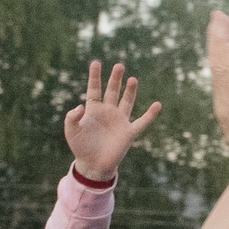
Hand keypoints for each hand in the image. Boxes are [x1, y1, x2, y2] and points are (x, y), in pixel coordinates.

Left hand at [63, 61, 163, 182]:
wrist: (93, 165)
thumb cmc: (80, 147)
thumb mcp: (71, 131)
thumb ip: (72, 117)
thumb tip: (80, 106)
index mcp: (93, 109)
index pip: (94, 89)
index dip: (95, 77)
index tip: (96, 63)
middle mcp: (108, 112)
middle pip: (112, 91)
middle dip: (115, 79)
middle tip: (119, 66)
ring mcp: (119, 121)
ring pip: (126, 102)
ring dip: (130, 91)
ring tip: (132, 79)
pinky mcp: (128, 133)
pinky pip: (141, 122)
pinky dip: (150, 114)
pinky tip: (157, 105)